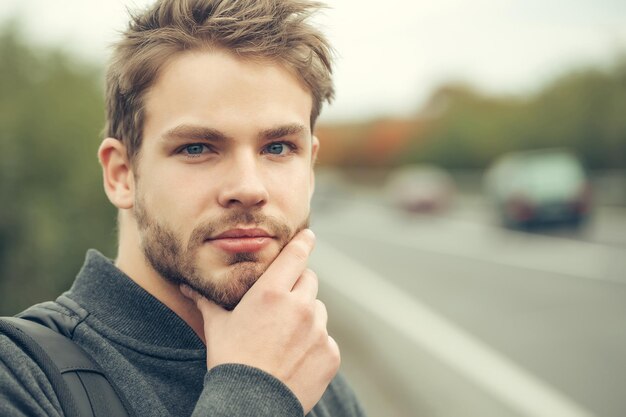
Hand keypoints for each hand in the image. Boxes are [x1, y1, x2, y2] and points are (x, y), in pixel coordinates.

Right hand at [181, 229, 339, 413]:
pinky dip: (315, 344)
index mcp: (271, 292)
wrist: (250, 404)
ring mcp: (318, 330)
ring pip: (318, 310)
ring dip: (307, 316)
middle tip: (282, 305)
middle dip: (298, 286)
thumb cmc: (230, 360)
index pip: (296, 255)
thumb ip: (207, 301)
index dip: (303, 242)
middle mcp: (299, 306)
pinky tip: (295, 358)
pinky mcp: (329, 352)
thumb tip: (186, 285)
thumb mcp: (217, 326)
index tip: (308, 236)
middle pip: (308, 280)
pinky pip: (326, 339)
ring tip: (286, 338)